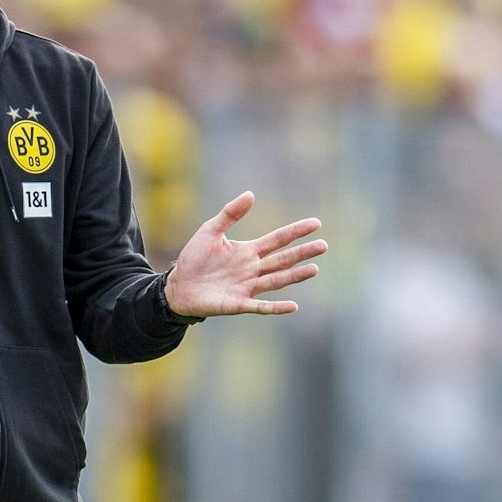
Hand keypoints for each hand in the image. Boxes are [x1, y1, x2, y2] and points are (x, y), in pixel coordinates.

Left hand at [163, 192, 325, 316]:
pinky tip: (293, 306)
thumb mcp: (210, 230)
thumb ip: (230, 214)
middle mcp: (253, 269)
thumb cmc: (194, 258)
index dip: (296, 232)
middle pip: (283, 259)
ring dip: (295, 276)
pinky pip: (261, 306)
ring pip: (277, 280)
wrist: (178, 286)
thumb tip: (250, 194)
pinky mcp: (239, 304)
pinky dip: (276, 307)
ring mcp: (248, 287)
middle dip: (303, 253)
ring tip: (314, 268)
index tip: (315, 224)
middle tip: (323, 245)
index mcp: (249, 251)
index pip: (278, 239)